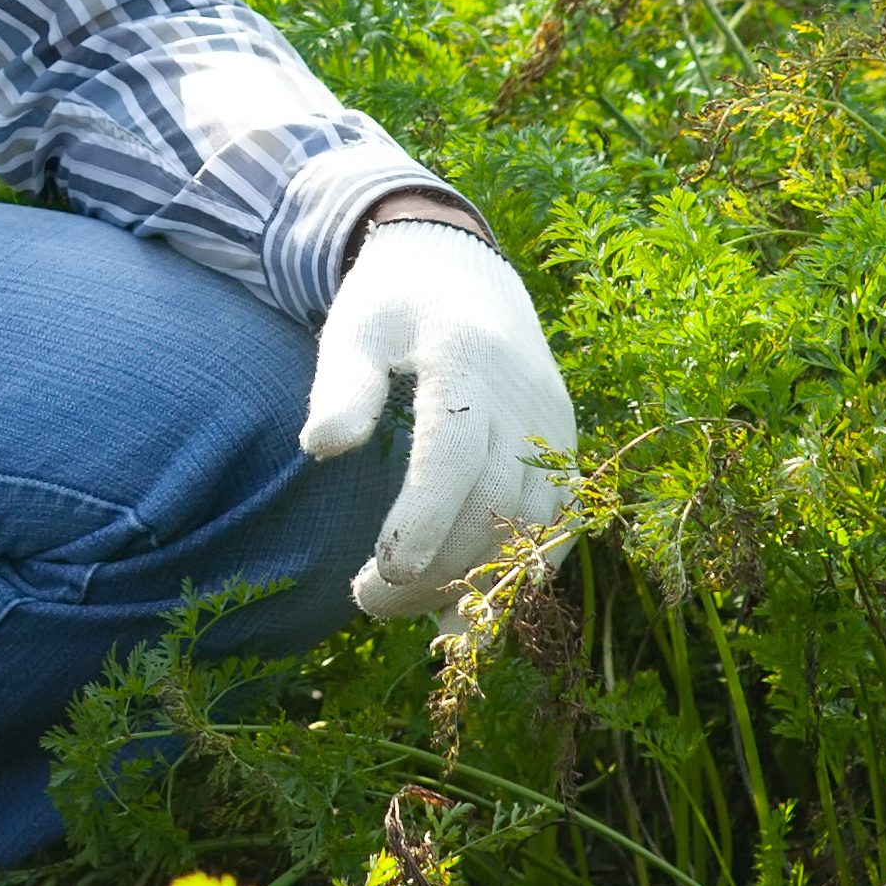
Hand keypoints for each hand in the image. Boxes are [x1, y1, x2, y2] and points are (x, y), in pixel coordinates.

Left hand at [301, 218, 576, 621]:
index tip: (385, 571)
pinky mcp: (565, 448)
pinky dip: (524, 571)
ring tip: (415, 615)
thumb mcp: (354, 326)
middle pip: (493, 500)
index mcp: (465, 358)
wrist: (465, 270)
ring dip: (481, 580)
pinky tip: (474, 608)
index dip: (425, 517)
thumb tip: (320, 447)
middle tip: (369, 601)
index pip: (454, 450)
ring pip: (533, 523)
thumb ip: (342, 385)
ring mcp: (553, 426)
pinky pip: (559, 522)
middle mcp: (523, 397)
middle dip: (438, 567)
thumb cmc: (394, 303)